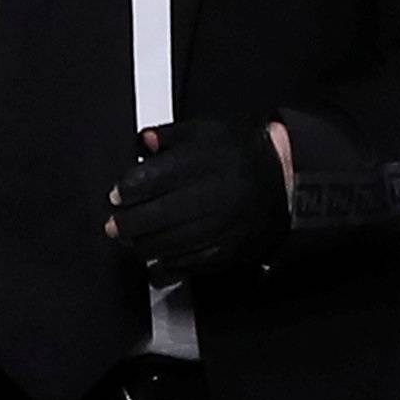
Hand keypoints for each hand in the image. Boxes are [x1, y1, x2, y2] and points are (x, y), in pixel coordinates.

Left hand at [106, 118, 290, 280]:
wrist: (285, 183)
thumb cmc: (242, 156)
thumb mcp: (208, 132)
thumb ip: (172, 136)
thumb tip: (144, 142)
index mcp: (207, 161)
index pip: (153, 179)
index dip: (128, 190)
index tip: (117, 194)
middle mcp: (215, 193)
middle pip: (157, 215)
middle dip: (128, 223)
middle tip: (114, 224)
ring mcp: (223, 224)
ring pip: (171, 243)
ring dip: (143, 246)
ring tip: (132, 242)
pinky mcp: (230, 249)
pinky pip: (191, 264)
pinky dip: (168, 268)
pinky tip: (155, 266)